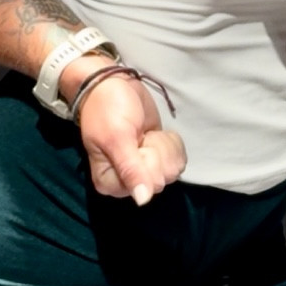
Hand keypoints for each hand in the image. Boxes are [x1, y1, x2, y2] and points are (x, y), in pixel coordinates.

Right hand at [74, 71, 186, 203]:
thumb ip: (130, 169)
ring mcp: (144, 170)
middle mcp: (127, 182)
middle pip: (162, 179)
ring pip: (173, 170)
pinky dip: (171, 143)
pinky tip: (155, 134)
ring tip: (144, 133)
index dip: (147, 162)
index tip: (134, 143)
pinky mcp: (158, 158)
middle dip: (156, 152)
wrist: (112, 85)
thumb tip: (143, 201)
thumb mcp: (116, 138)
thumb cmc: (107, 110)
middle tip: (139, 135)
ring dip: (163, 146)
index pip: (147, 186)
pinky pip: (178, 160)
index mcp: (110, 182)